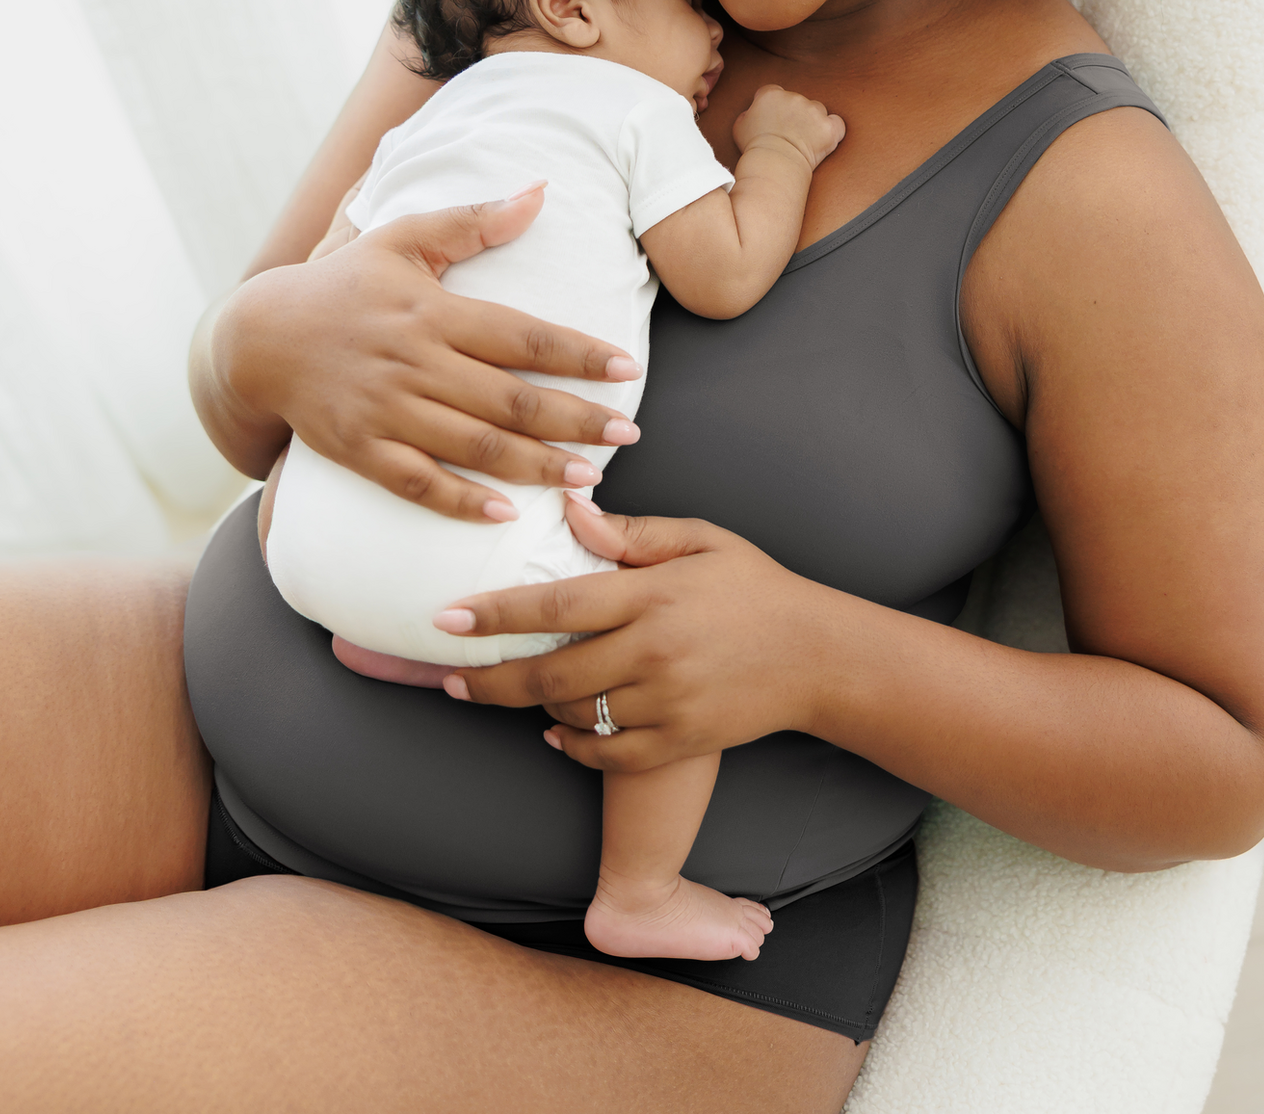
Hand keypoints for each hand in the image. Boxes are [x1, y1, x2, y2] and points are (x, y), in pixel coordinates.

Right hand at [213, 188, 642, 521]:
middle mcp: (414, 362)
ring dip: (536, 464)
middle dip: (576, 417)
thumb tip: (540, 192)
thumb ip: (473, 221)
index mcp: (432, 311)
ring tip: (590, 476)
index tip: (627, 368)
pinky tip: (508, 514)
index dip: (578, 353)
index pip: (521, 335)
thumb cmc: (345, 284)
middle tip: (630, 432)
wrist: (258, 338)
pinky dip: (462, 501)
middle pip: (510, 398)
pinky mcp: (359, 450)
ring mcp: (385, 411)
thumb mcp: (403, 239)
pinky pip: (418, 484)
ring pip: (474, 446)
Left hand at [433, 495, 834, 769]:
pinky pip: (609, 755)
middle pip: (550, 676)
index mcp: (652, 594)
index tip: (447, 617)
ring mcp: (668, 701)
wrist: (817, 655)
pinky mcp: (681, 741)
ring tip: (513, 690)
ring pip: (576, 716)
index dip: (495, 614)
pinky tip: (556, 732)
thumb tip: (571, 508)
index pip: (556, 606)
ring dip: (535, 708)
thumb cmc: (753, 587)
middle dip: (490, 679)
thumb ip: (633, 532)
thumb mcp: (701, 540)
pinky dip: (574, 747)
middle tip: (452, 677)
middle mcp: (654, 651)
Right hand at [731, 84, 844, 170]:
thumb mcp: (739, 126)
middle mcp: (794, 97)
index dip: (775, 107)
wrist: (774, 164)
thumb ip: (748, 113)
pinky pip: (837, 124)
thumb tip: (753, 112)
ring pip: (817, 111)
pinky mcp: (829, 127)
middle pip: (798, 101)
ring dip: (813, 122)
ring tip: (804, 142)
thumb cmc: (754, 148)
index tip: (774, 121)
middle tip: (788, 135)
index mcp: (771, 94)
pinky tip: (824, 141)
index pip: (774, 93)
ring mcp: (814, 111)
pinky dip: (833, 131)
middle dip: (795, 115)